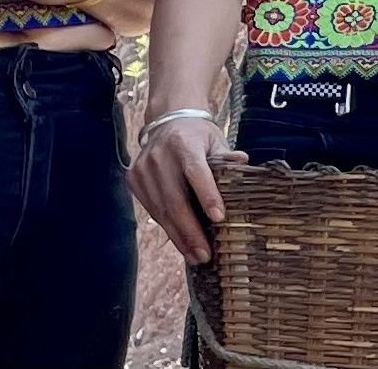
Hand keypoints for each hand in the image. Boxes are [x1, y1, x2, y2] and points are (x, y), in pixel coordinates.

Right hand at [128, 115, 247, 265]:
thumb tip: (243, 163)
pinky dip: (167, 227)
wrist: (167, 120)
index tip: (219, 218)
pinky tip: (180, 242)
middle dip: (191, 231)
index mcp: (184, 143)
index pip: (196, 172)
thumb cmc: (197, 135)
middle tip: (205, 254)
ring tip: (195, 255)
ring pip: (161, 211)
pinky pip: (152, 210)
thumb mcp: (215, 140)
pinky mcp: (133, 179)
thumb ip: (227, 156)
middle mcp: (159, 156)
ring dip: (179, 237)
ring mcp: (143, 169)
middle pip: (175, 200)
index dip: (207, 195)